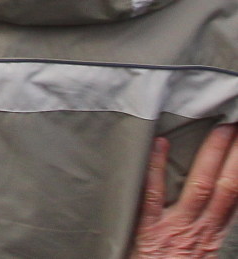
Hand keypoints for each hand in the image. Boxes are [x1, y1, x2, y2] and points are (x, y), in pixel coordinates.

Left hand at [130, 124, 237, 257]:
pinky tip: (161, 144)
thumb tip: (219, 205)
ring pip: (201, 187)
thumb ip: (206, 230)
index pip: (233, 198)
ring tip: (221, 130)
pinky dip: (157, 168)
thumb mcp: (197, 253)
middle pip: (225, 189)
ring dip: (212, 156)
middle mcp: (198, 231)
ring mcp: (174, 228)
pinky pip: (154, 194)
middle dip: (236, 158)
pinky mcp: (148, 228)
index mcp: (211, 238)